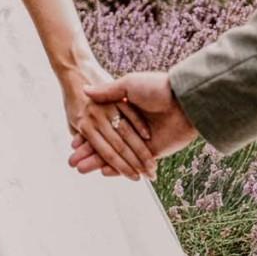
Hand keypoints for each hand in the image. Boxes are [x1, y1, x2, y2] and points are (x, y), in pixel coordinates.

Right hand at [67, 71, 196, 175]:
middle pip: (106, 144)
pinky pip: (133, 163)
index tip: (73, 144)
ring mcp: (141, 142)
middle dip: (88, 153)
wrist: (184, 99)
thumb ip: (108, 92)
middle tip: (72, 162)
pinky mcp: (153, 152)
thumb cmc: (157, 87)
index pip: (101, 127)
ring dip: (98, 163)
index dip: (86, 136)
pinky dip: (118, 168)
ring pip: (116, 156)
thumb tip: (85, 91)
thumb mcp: (129, 85)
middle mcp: (132, 128)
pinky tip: (103, 171)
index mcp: (125, 111)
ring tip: (81, 169)